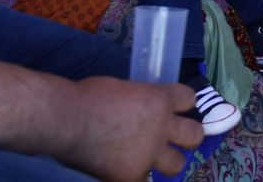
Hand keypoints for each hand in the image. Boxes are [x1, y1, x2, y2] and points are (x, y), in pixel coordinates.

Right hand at [59, 76, 201, 181]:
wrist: (67, 120)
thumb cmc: (88, 96)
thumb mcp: (124, 89)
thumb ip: (139, 100)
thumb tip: (139, 109)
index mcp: (159, 100)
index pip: (188, 98)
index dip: (181, 103)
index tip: (174, 108)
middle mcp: (161, 128)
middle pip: (194, 135)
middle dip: (187, 136)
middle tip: (174, 138)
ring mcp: (149, 154)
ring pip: (176, 165)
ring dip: (167, 161)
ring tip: (153, 160)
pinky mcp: (131, 175)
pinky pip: (143, 181)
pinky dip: (135, 176)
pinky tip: (124, 171)